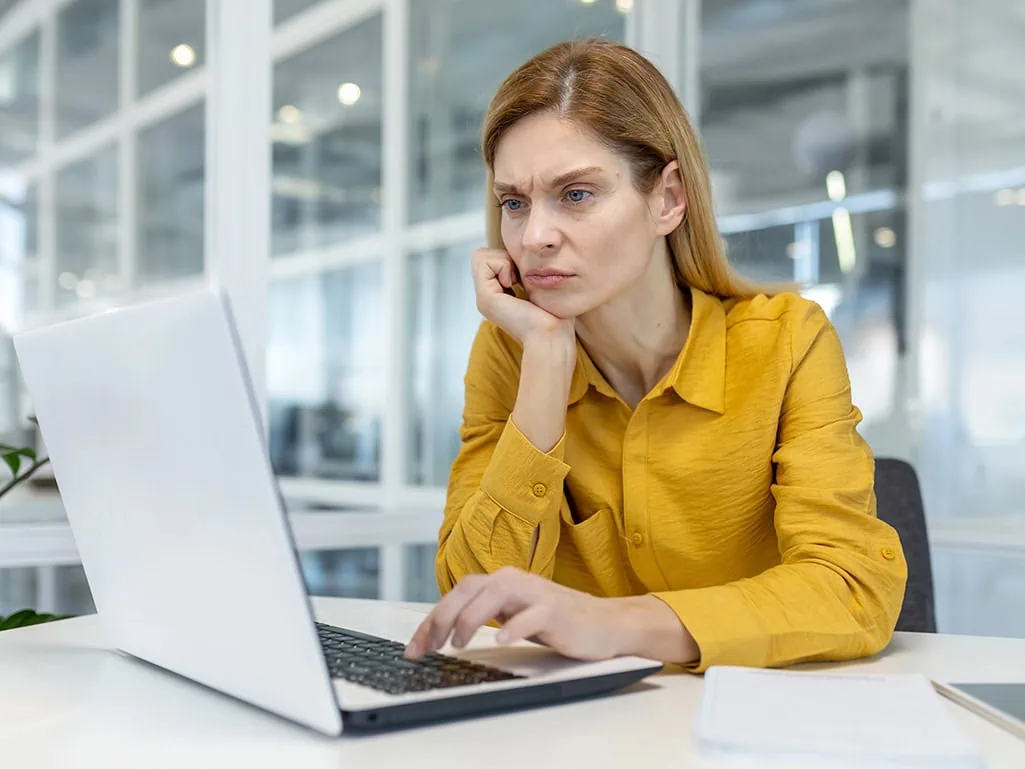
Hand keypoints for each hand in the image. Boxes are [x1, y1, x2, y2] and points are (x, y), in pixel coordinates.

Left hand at [405, 567, 627, 661]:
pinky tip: (501, 639)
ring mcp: (537, 594)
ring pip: (495, 594)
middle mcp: (516, 582)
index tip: (415, 647)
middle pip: (469, 589)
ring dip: (471, 618)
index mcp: (504, 583)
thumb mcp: (516, 616)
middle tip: (427, 647)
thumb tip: (446, 629)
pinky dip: (514, 626)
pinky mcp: (557, 612)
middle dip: (442, 618)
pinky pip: (531, 615)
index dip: (432, 618)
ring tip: (458, 643)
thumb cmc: (560, 622)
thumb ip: (488, 614)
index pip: (458, 593)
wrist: (608, 624)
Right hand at [472, 248, 574, 345]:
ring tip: (517, 281)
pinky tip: (513, 283)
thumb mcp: (540, 286)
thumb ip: (528, 271)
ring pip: (481, 256)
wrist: (551, 335)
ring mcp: (484, 297)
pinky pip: (484, 261)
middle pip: (484, 256)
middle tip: (520, 278)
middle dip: (505, 258)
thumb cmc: (555, 315)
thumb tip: (526, 252)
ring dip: (504, 261)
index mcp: (499, 295)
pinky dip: (502, 265)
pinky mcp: (485, 297)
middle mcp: (488, 296)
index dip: (509, 259)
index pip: (492, 259)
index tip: (525, 277)